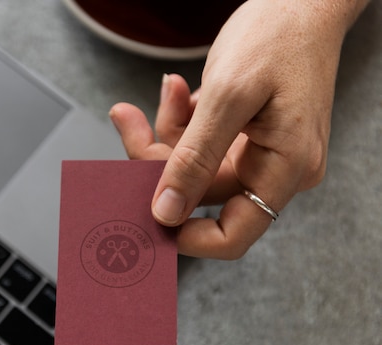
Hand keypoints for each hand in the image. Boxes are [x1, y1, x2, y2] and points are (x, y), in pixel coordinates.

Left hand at [109, 0, 368, 258]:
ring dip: (165, 134)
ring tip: (160, 95)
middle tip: (130, 125)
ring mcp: (258, 153)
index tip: (144, 212)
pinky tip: (177, 91)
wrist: (299, 0)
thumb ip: (195, 158)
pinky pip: (200, 144)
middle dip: (159, 163)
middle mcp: (274, 169)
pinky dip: (180, 120)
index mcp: (286, 168)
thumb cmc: (279, 36)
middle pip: (201, 194)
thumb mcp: (230, 96)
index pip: (234, 234)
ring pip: (193, 167)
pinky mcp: (243, 136)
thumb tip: (166, 211)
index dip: (186, 234)